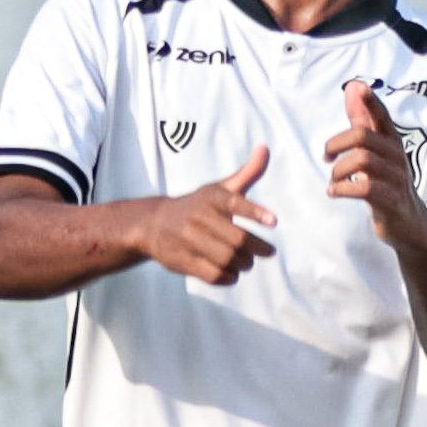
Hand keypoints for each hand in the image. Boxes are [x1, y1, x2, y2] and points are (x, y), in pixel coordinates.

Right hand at [132, 145, 276, 283]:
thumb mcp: (219, 188)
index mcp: (210, 198)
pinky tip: (233, 273)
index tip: (274, 222)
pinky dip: (229, 277)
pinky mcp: (182, 261)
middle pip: (237, 240)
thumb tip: (266, 149)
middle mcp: (198, 217)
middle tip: (267, 252)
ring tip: (248, 262)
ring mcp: (188, 240)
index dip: (255, 212)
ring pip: (227, 259)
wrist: (152, 224)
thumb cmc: (197, 206)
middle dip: (257, 249)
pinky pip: (213, 275)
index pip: (235, 203)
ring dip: (244, 264)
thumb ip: (246, 173)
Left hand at [327, 80, 426, 245]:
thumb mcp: (376, 149)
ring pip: (362, 160)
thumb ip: (363, 119)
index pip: (382, 115)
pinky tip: (334, 192)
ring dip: (339, 170)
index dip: (370, 101)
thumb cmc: (387, 181)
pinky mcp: (391, 200)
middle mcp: (396, 156)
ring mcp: (396, 178)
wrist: (408, 222)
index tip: (358, 87)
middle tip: (326, 157)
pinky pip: (365, 188)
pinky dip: (343, 189)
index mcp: (391, 141)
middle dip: (337, 144)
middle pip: (363, 136)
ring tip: (332, 180)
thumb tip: (353, 86)